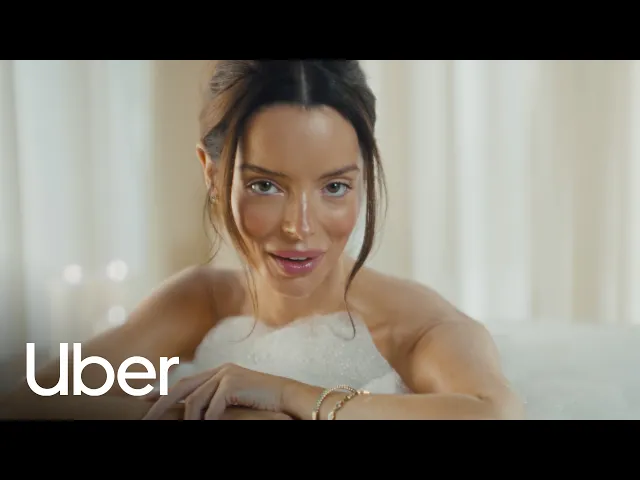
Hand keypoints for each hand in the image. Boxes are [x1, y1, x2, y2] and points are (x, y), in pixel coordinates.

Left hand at [142, 363, 292, 419]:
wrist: (290, 398)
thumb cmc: (264, 405)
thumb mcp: (235, 404)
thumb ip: (216, 404)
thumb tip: (197, 415)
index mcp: (219, 373)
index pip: (184, 382)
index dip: (163, 392)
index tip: (145, 402)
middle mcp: (220, 370)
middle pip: (181, 387)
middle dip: (160, 404)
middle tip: (145, 419)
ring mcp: (227, 374)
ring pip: (195, 399)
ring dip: (188, 418)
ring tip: (186, 428)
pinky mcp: (234, 383)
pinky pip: (212, 406)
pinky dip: (208, 420)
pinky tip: (207, 426)